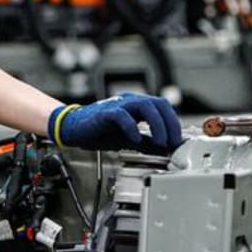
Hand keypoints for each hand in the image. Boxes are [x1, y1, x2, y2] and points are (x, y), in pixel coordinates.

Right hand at [49, 93, 183, 153]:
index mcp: (136, 105)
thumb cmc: (99, 131)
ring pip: (144, 105)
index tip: (178, 141)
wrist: (73, 128)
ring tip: (160, 142)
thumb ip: (148, 143)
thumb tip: (167, 150)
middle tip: (172, 142)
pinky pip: (122, 115)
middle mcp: (129, 101)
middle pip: (158, 104)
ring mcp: (117, 105)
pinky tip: (135, 139)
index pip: (163, 107)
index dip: (174, 123)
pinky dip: (132, 127)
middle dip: (169, 124)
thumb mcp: (130, 139)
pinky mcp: (105, 112)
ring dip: (157, 125)